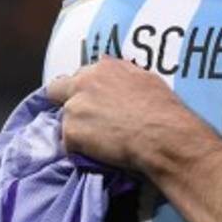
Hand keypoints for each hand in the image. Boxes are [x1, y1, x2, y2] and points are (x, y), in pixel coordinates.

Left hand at [46, 58, 205, 171]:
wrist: (163, 136)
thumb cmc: (163, 110)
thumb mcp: (146, 80)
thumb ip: (122, 76)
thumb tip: (113, 78)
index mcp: (104, 68)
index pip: (80, 75)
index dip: (85, 89)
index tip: (94, 101)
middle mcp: (83, 83)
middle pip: (57, 90)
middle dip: (66, 102)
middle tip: (85, 120)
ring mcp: (74, 108)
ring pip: (66, 120)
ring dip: (77, 129)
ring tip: (99, 142)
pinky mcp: (71, 133)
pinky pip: (70, 144)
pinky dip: (81, 150)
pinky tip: (101, 154)